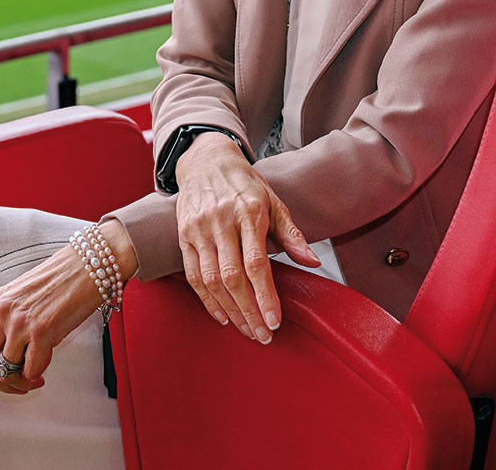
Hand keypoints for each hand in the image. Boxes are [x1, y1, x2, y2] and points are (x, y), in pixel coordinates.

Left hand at [0, 222, 135, 405]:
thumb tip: (1, 361)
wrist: (88, 264)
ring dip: (22, 383)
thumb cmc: (60, 281)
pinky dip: (37, 375)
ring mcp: (20, 322)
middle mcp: (0, 313)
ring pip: (6, 373)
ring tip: (35, 377)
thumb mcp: (19, 298)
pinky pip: (31, 370)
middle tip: (17, 388)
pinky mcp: (42, 330)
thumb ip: (4, 324)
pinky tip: (47, 364)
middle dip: (0, 386)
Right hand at [174, 132, 319, 342]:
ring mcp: (198, 228)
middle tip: (263, 334)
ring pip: (211, 280)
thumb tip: (312, 262)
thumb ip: (292, 234)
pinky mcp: (183, 235)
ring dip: (229, 310)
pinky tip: (222, 315)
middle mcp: (221, 220)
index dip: (265, 295)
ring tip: (246, 330)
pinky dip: (206, 300)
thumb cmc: (245, 184)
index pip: (256, 262)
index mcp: (249, 211)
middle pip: (232, 276)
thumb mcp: (274, 201)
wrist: (206, 161)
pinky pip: (193, 274)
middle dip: (249, 311)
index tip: (274, 320)